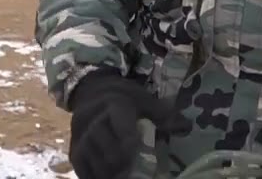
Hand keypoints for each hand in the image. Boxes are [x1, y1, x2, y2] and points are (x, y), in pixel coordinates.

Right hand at [68, 70, 187, 178]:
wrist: (90, 90)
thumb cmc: (122, 97)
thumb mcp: (144, 99)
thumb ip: (164, 114)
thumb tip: (187, 127)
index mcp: (114, 106)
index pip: (122, 129)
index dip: (132, 146)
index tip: (145, 159)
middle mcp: (93, 123)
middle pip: (109, 152)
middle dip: (125, 168)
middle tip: (140, 176)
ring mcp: (81, 139)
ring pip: (97, 164)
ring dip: (113, 176)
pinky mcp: (75, 153)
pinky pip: (85, 172)